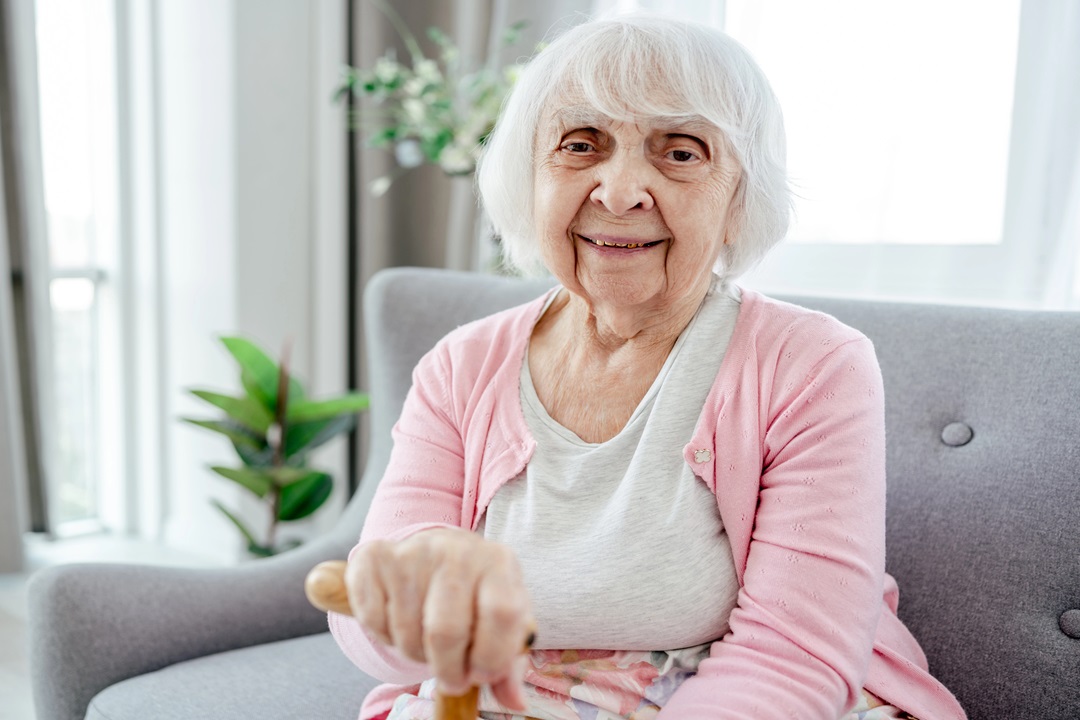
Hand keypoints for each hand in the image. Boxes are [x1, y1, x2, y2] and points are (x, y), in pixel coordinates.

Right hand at [345, 528, 531, 709]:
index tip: (481, 675)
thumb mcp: (503, 617)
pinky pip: (372, 619)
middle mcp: (455, 551)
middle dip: (448, 670)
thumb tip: (514, 702)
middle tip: (451, 678)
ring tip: (427, 643)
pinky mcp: (374, 557)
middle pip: (446, 631)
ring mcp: (412, 551)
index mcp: (497, 562)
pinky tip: (400, 622)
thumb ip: (509, 661)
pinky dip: (384, 636)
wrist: (438, 550)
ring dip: (416, 654)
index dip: (491, 657)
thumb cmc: (475, 591)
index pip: (503, 613)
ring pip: (406, 632)